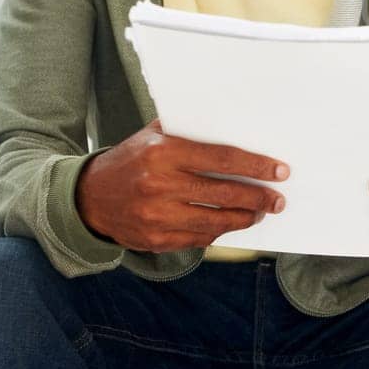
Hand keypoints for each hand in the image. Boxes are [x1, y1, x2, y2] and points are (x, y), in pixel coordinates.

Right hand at [75, 120, 287, 251]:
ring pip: (216, 221)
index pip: (223, 159)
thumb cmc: (131, 159)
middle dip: (259, 198)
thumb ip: (190, 130)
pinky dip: (220, 231)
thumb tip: (237, 128)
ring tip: (260, 212)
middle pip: (225, 193)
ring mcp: (157, 216)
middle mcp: (160, 185)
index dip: (256, 166)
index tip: (280, 171)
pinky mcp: (156, 240)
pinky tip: (231, 223)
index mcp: (164, 153)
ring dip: (245, 218)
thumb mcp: (153, 135)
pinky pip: (200, 239)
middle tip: (278, 199)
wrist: (88, 197)